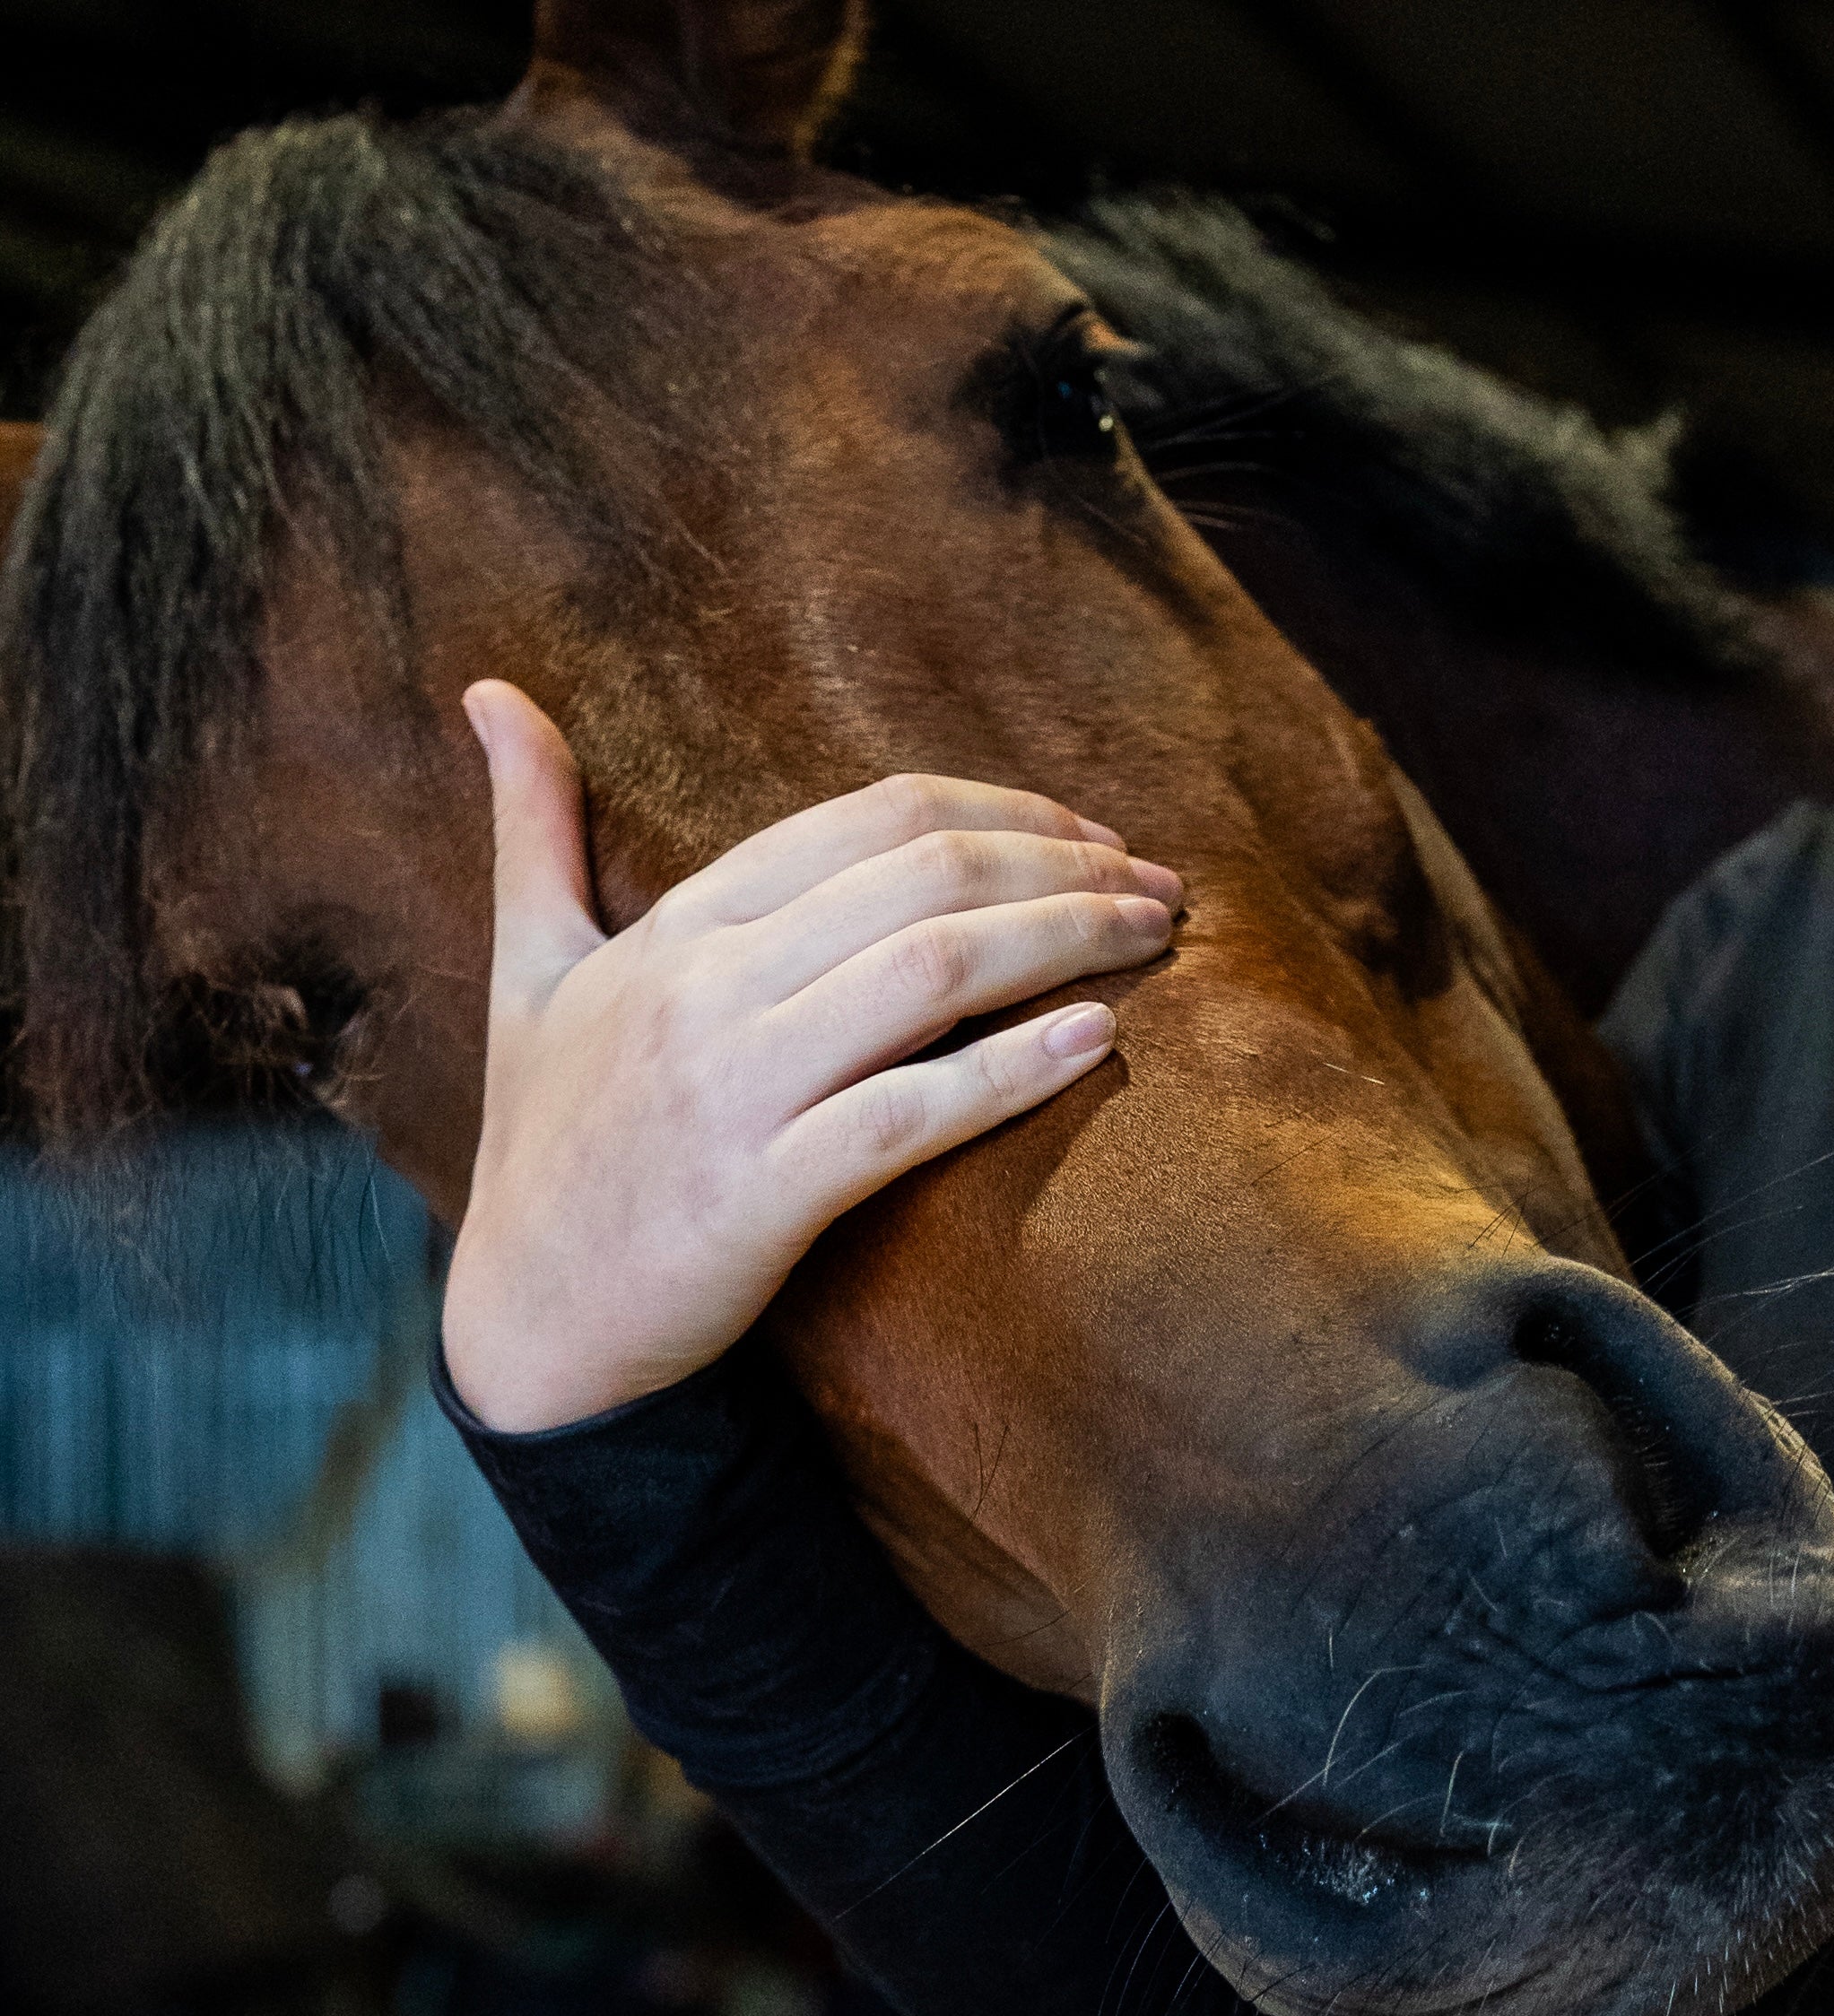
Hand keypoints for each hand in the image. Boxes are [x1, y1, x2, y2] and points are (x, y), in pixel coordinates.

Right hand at [440, 681, 1180, 1432]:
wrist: (527, 1322)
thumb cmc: (546, 1140)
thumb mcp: (526, 969)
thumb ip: (531, 829)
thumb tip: (488, 689)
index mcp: (678, 928)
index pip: (870, 821)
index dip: (1003, 811)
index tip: (1094, 832)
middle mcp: (706, 989)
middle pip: (921, 877)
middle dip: (1065, 864)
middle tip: (1158, 885)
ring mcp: (733, 1089)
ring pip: (929, 973)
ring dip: (1065, 941)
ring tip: (1153, 938)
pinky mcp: (762, 1192)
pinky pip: (908, 1112)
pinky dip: (1011, 1071)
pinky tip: (1096, 1040)